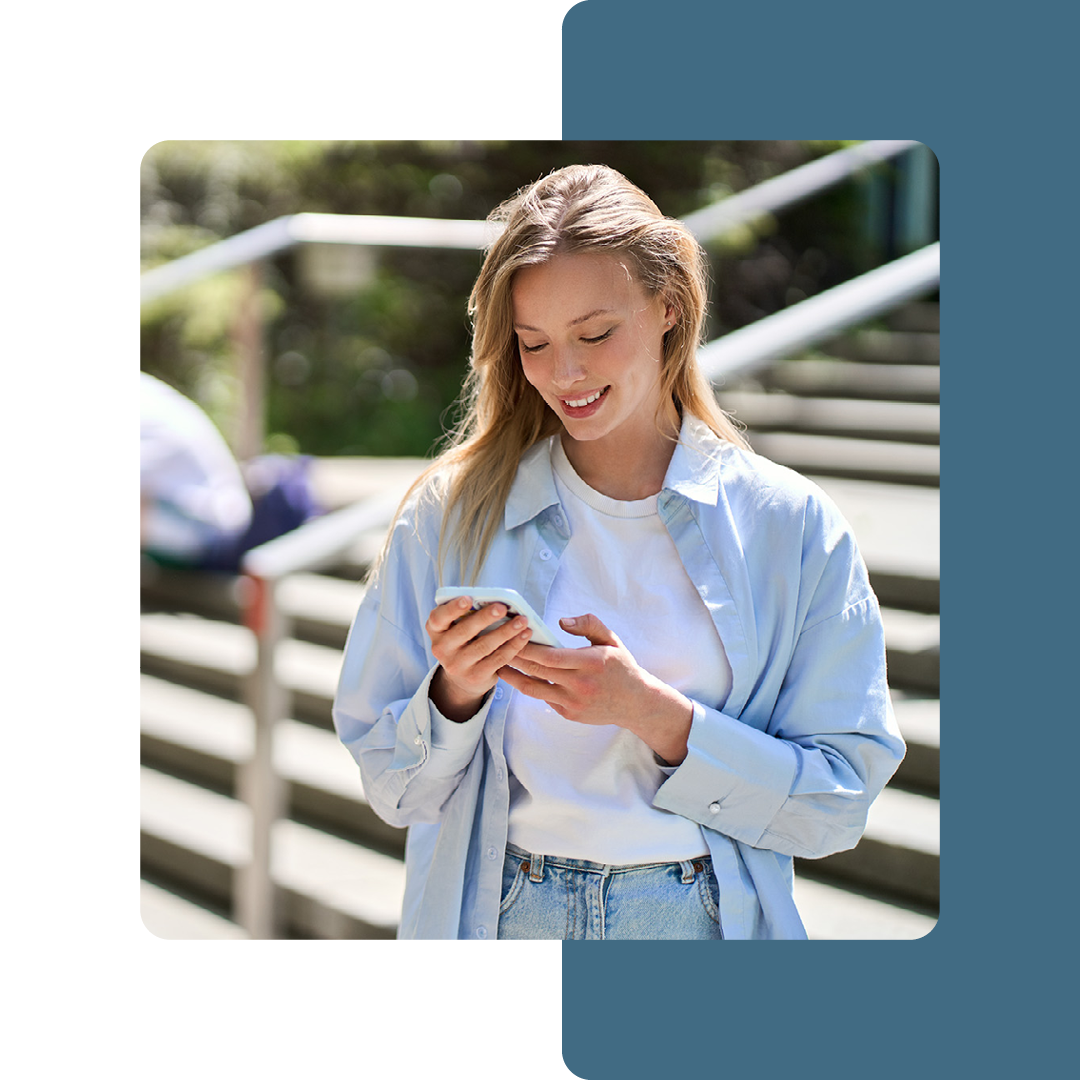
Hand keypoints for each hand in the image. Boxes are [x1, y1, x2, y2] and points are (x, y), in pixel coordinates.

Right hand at [426, 596, 532, 720]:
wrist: (461, 678)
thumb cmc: (463, 641)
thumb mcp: (455, 628)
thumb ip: (466, 615)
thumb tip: (494, 600)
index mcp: (436, 631)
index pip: (438, 618)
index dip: (452, 608)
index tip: (468, 599)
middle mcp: (442, 649)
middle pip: (464, 631)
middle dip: (485, 617)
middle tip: (502, 607)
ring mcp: (458, 665)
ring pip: (484, 645)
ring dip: (506, 631)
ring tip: (522, 620)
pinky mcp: (475, 676)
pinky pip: (498, 658)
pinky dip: (513, 645)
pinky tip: (524, 635)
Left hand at [497, 612, 692, 763]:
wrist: (635, 703)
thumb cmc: (621, 666)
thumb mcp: (611, 640)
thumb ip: (588, 624)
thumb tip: (561, 621)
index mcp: (591, 664)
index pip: (551, 657)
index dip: (529, 647)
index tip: (513, 634)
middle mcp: (581, 686)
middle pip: (538, 671)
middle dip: (515, 657)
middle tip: (496, 645)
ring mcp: (574, 703)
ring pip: (534, 689)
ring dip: (513, 677)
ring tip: (497, 663)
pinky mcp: (569, 714)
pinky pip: (544, 698)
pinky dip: (530, 686)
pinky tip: (517, 676)